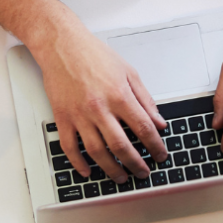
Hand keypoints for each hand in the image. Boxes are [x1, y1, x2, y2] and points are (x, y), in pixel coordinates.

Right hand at [35, 32, 164, 182]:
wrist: (62, 45)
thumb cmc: (94, 54)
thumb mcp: (128, 72)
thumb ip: (145, 99)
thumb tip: (159, 122)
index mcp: (119, 95)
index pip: (143, 128)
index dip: (155, 146)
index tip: (160, 155)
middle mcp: (99, 108)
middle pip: (121, 146)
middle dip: (135, 164)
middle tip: (143, 172)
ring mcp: (79, 115)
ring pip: (97, 152)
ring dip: (111, 169)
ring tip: (121, 177)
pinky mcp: (62, 117)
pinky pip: (70, 147)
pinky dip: (78, 163)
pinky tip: (87, 171)